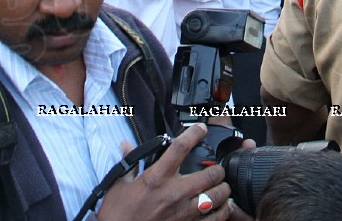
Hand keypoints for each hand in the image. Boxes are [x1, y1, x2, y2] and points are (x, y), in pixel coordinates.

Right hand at [97, 124, 236, 220]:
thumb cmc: (118, 213)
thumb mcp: (119, 184)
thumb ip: (129, 162)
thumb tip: (126, 145)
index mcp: (157, 178)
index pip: (180, 148)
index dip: (194, 133)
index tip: (201, 129)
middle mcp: (174, 193)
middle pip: (210, 174)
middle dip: (217, 169)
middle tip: (217, 169)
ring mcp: (183, 212)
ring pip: (217, 196)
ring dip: (223, 190)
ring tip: (222, 187)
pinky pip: (214, 219)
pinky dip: (222, 211)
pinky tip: (222, 207)